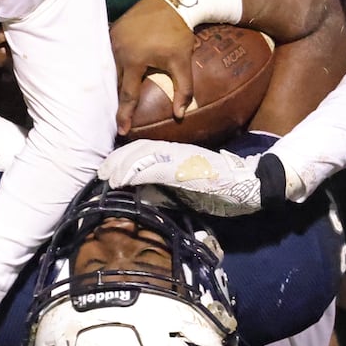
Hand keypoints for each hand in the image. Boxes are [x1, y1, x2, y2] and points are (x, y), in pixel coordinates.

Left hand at [99, 141, 292, 216]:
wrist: (246, 182)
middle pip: (137, 150)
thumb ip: (163, 188)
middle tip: (100, 173)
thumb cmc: (217, 186)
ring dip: (121, 166)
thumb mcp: (184, 187)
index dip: (121, 160)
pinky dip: (134, 172)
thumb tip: (140, 195)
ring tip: (106, 177)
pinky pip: (153, 166)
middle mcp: (174, 151)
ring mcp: (178, 157)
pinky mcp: (183, 166)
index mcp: (174, 154)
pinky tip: (121, 179)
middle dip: (116, 162)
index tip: (106, 171)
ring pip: (142, 155)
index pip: (142, 151)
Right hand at [110, 0, 197, 134]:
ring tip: (111, 96)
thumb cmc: (178, 33)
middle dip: (115, 99)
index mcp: (134, 61)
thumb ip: (183, 89)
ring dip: (112, 82)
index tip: (121, 131)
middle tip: (115, 116)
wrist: (173, 2)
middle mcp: (118, 51)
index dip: (125, 114)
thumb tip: (180, 115)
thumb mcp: (183, 62)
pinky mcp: (113, 29)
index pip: (128, 94)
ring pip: (110, 68)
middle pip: (115, 82)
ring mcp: (113, 38)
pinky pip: (109, 53)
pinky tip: (112, 73)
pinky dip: (111, 65)